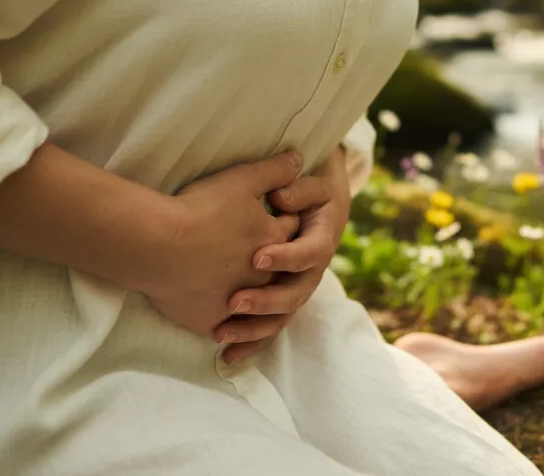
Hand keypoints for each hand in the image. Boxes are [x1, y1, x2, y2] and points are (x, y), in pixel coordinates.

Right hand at [142, 151, 304, 339]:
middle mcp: (261, 275)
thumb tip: (301, 158)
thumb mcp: (242, 179)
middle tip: (265, 258)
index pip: (290, 229)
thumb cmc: (200, 208)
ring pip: (255, 307)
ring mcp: (237, 303)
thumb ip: (275, 170)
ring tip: (247, 298)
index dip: (284, 220)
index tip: (277, 216)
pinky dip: (228, 330)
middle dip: (276, 263)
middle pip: (277, 270)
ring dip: (255, 302)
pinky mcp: (211, 321)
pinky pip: (225, 331)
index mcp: (272, 240)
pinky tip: (224, 330)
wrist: (156, 245)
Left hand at [214, 146, 350, 363]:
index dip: (285, 257)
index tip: (256, 259)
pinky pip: (268, 329)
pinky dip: (249, 344)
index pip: (308, 253)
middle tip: (234, 302)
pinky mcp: (280, 304)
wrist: (317, 211)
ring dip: (253, 329)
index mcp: (321, 241)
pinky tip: (226, 357)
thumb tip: (280, 196)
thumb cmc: (309, 195)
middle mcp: (311, 273)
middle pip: (294, 295)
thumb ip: (298, 189)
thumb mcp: (311, 186)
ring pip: (280, 318)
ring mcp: (296, 291)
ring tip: (223, 333)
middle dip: (264, 302)